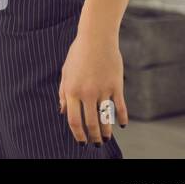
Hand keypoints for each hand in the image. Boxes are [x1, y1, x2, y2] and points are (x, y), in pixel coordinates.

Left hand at [58, 27, 127, 146]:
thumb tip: (62, 112)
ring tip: (106, 139)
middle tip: (96, 144)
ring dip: (106, 132)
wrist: (96, 38)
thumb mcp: (66, 73)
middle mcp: (86, 93)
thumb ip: (63, 93)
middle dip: (93, 137)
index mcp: (71, 90)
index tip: (81, 142)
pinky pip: (120, 107)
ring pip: (105, 118)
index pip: (74, 120)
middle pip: (90, 123)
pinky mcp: (116, 86)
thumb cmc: (78, 54)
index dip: (78, 134)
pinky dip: (122, 118)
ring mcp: (102, 90)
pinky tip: (122, 125)